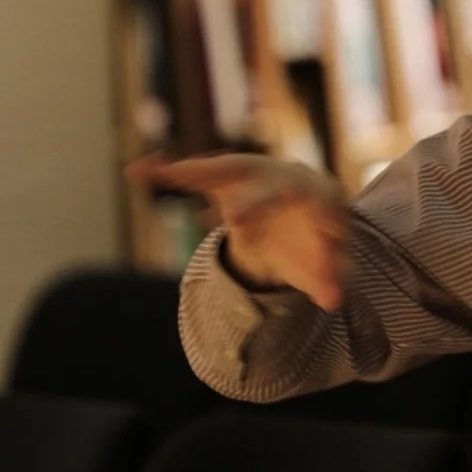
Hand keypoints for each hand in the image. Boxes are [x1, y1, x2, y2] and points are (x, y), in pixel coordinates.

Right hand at [127, 151, 349, 310]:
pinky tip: (138, 172)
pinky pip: (200, 173)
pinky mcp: (230, 176)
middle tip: (235, 218)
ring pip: (232, 168)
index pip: (322, 200)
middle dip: (256, 201)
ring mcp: (259, 173)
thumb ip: (332, 280)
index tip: (304, 237)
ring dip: (203, 173)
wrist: (301, 213)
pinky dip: (172, 172)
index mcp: (322, 195)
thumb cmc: (316, 241)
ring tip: (172, 175)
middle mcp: (290, 177)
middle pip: (275, 185)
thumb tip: (333, 303)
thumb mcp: (329, 264)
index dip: (307, 214)